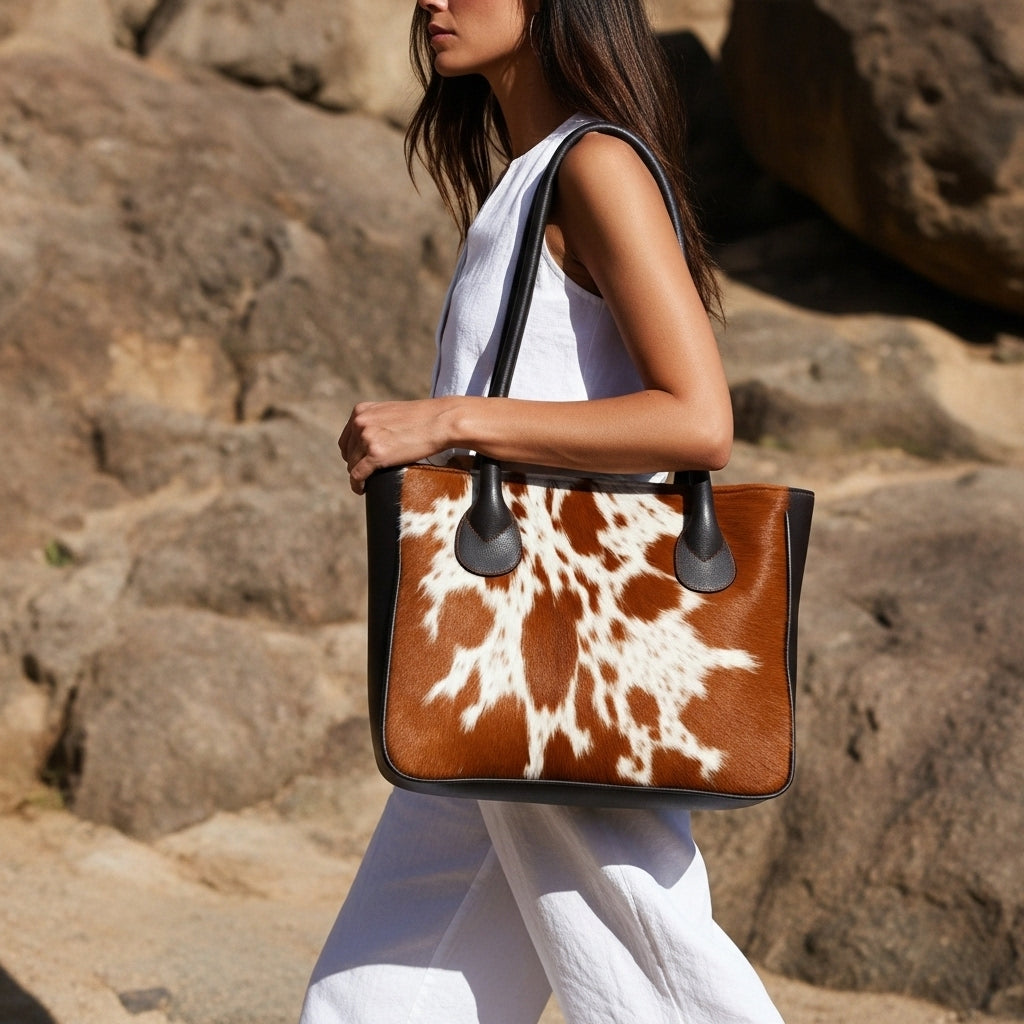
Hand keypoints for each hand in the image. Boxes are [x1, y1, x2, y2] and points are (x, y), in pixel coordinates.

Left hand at [338, 398, 453, 493]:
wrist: (441, 420)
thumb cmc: (424, 417)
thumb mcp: (392, 412)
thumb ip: (379, 421)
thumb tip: (376, 438)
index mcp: (361, 410)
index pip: (347, 437)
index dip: (351, 452)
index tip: (359, 461)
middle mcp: (360, 422)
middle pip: (348, 452)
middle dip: (355, 464)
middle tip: (365, 474)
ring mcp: (366, 438)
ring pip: (352, 465)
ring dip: (357, 475)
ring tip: (366, 483)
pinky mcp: (376, 454)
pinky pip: (358, 475)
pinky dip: (357, 485)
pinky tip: (361, 489)